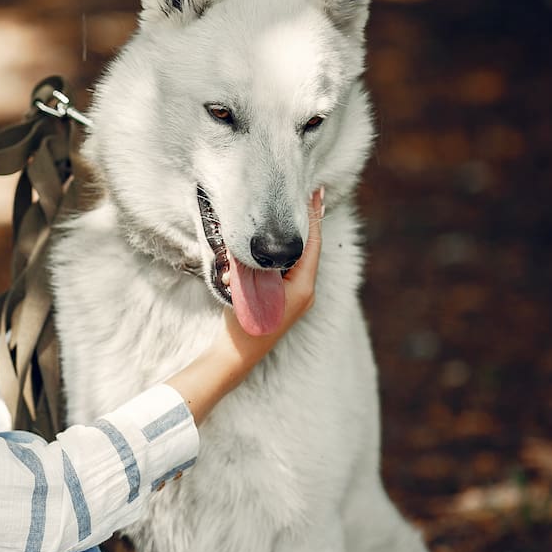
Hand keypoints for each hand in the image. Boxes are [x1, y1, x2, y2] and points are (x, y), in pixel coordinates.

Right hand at [220, 186, 323, 371]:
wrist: (237, 357)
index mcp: (302, 287)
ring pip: (299, 259)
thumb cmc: (244, 325)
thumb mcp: (248, 289)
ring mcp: (297, 298)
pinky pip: (288, 270)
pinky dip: (283, 255)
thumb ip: (253, 264)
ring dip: (294, 239)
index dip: (312, 218)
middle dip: (305, 224)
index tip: (314, 194)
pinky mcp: (286, 301)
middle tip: (306, 196)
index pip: (311, 244)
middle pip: (309, 249)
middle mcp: (305, 291)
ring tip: (292, 213)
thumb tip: (251, 241)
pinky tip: (274, 244)